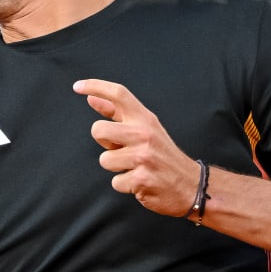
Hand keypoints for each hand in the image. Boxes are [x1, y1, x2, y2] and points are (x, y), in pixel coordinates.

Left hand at [73, 78, 200, 216]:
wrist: (192, 184)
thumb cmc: (162, 155)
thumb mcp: (145, 129)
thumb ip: (117, 115)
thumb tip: (92, 99)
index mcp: (145, 119)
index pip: (119, 95)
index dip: (96, 86)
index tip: (78, 86)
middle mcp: (144, 134)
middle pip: (98, 130)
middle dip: (104, 142)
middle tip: (121, 148)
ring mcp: (143, 157)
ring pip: (105, 160)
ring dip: (116, 167)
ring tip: (135, 167)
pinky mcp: (141, 179)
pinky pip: (116, 181)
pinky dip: (125, 184)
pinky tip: (140, 181)